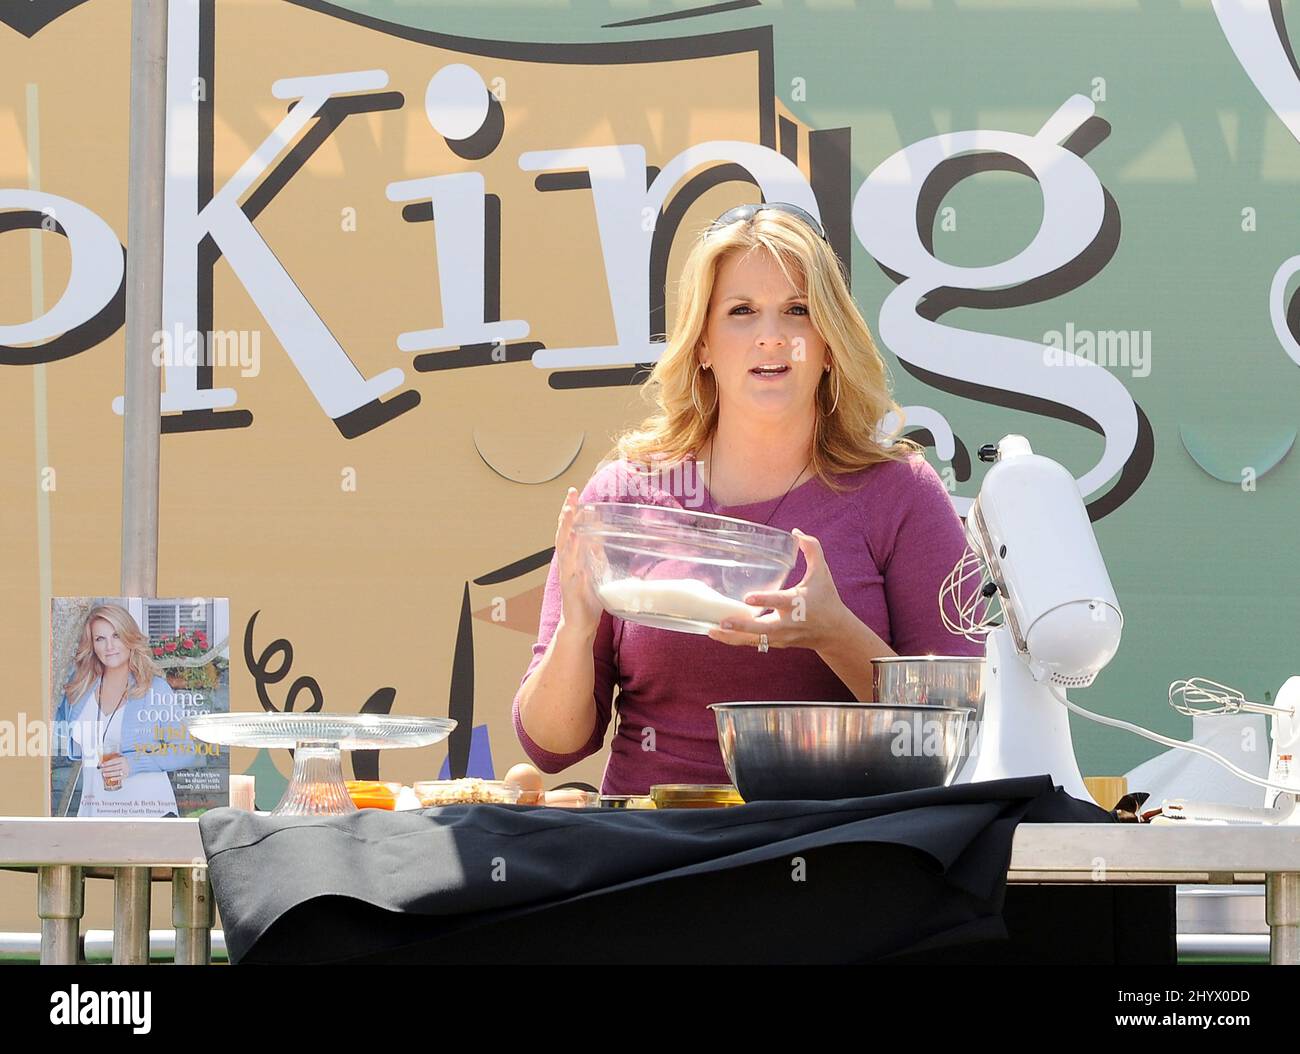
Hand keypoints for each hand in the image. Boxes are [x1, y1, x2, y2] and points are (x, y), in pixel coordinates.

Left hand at [100, 754, 128, 786]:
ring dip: (110, 774)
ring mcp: (125, 770)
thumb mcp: (119, 756)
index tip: (102, 765)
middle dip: (107, 769)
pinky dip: (115, 778)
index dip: (107, 763)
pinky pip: (120, 778)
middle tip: (102, 770)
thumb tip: (107, 755)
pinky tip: (111, 779)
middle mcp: (125, 765)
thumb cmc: (121, 761)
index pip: (114, 761)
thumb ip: (113, 755)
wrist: (130, 765)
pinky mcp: (125, 775)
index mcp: (122, 759)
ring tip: (104, 774)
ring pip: (117, 773)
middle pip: (115, 767)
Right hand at [555, 487, 604, 636]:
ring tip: (569, 514)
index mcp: (572, 557)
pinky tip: (575, 552)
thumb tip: (601, 534)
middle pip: (564, 534)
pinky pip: (571, 573)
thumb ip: (596, 553)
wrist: (579, 624)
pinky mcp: (571, 589)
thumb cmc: (587, 598)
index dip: (571, 511)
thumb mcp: (595, 570)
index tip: (573, 493)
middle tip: (570, 497)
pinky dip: (573, 563)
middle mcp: (567, 563)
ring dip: (566, 532)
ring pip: (564, 550)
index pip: (570, 529)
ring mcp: (567, 575)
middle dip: (566, 515)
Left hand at [706, 528, 850, 651]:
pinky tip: (717, 634)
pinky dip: (736, 641)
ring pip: (754, 640)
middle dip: (742, 626)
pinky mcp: (776, 643)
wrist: (834, 632)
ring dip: (732, 638)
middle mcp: (788, 623)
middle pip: (762, 628)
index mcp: (797, 603)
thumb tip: (795, 532)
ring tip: (711, 630)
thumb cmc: (826, 598)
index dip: (764, 600)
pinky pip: (754, 643)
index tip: (747, 598)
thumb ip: (812, 549)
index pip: (779, 602)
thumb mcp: (822, 572)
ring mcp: (781, 636)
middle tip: (722, 622)